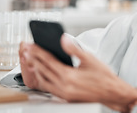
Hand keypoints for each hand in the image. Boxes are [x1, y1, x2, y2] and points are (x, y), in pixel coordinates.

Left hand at [21, 35, 136, 111]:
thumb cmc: (103, 76)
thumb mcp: (90, 59)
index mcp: (69, 76)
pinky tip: (40, 73)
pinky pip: (48, 87)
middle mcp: (64, 86)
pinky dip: (42, 78)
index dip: (38, 51)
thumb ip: (74, 49)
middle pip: (43, 69)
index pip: (48, 60)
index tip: (30, 44)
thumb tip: (63, 39)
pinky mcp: (65, 97)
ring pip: (43, 79)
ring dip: (35, 68)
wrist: (112, 93)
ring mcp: (63, 93)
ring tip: (29, 60)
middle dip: (33, 58)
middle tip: (25, 50)